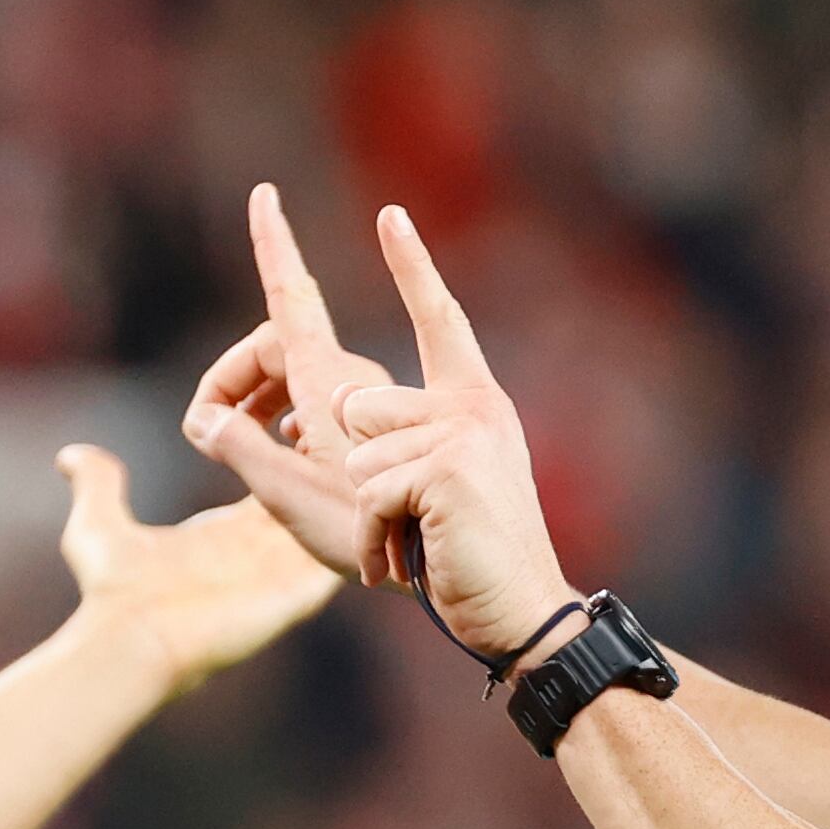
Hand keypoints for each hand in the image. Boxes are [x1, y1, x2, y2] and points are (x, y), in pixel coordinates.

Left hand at [54, 442, 344, 696]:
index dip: (289, 451)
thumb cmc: (113, 591)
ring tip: (358, 448)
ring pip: (333, 524)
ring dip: (347, 492)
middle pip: (311, 500)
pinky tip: (360, 487)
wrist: (131, 639)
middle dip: (326, 467)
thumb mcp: (98, 524)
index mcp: (227, 534)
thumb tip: (69, 456)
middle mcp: (261, 554)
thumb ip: (96, 483)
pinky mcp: (299, 594)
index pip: (276, 484)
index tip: (299, 415)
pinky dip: (354, 523)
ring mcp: (285, 576)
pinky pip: (341, 553)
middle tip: (341, 426)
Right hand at [181, 182, 414, 578]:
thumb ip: (243, 452)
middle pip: (280, 347)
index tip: (265, 197)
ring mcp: (373, 409)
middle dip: (236, 372)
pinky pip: (326, 404)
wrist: (468, 578)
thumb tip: (206, 421)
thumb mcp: (296, 500)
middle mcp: (354, 388)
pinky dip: (290, 416)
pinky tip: (283, 450)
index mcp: (333, 388)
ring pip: (301, 379)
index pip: (293, 305)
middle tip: (205, 424)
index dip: (276, 250)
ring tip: (234, 439)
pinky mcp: (385, 433)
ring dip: (260, 399)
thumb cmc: (387, 542)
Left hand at [300, 201, 579, 663]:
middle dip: (358, 471)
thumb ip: (368, 444)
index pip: (437, 320)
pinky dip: (372, 539)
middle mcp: (473, 406)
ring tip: (413, 546)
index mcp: (470, 403)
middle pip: (355, 404)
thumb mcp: (411, 494)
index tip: (392, 214)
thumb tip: (310, 406)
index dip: (413, 266)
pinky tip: (404, 565)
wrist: (519, 614)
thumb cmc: (461, 564)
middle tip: (410, 520)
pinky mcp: (448, 468)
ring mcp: (464, 434)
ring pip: (355, 453)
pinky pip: (369, 491)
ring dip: (367, 516)